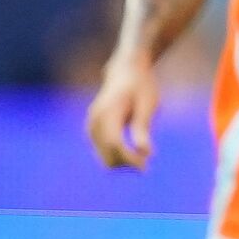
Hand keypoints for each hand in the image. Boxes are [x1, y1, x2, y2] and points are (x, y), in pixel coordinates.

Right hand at [87, 53, 158, 169]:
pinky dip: (115, 155)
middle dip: (126, 162)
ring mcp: (90, 125)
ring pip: (102, 155)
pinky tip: (131, 152)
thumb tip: (145, 153)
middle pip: (106, 153)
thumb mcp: (147, 104)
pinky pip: (101, 150)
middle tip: (146, 162)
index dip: (129, 158)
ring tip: (141, 157)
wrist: (126, 71)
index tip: (145, 166)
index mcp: (107, 112)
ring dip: (121, 161)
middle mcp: (94, 120)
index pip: (115, 143)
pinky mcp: (92, 130)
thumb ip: (143, 128)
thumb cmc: (141, 86)